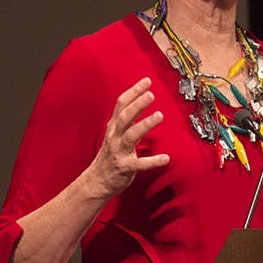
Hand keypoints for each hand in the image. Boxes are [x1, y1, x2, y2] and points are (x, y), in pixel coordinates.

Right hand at [87, 77, 169, 196]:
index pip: (121, 104)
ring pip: (131, 135)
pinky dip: (152, 161)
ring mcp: (119, 151)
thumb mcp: (115, 133)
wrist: (97, 181)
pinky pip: (140, 164)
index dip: (133, 92)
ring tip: (159, 115)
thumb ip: (126, 119)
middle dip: (137, 104)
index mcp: (114, 127)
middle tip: (151, 94)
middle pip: (125, 117)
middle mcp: (115, 137)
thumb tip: (140, 100)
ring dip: (145, 124)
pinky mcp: (125, 167)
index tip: (147, 81)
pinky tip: (165, 158)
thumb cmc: (110, 155)